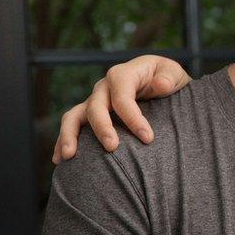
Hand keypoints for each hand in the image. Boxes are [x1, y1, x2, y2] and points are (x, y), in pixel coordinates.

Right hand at [52, 54, 190, 162]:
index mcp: (123, 75)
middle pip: (96, 107)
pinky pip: (73, 126)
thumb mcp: (173, 74)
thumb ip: (168, 78)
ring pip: (75, 116)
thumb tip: (160, 84)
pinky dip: (64, 141)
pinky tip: (61, 160)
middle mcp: (104, 87)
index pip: (123, 97)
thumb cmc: (167, 78)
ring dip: (70, 135)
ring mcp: (95, 100)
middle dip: (102, 128)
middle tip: (113, 148)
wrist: (159, 81)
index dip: (133, 118)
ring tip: (69, 156)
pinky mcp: (91, 113)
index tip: (148, 139)